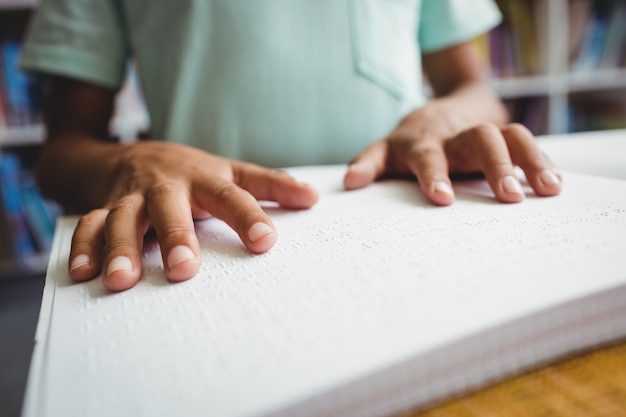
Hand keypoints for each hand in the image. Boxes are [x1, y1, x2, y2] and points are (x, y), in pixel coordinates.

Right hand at [68, 141, 318, 290]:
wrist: (131, 154)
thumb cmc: (190, 171)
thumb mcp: (230, 172)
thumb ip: (269, 186)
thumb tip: (313, 198)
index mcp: (204, 179)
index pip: (231, 197)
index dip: (248, 218)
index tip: (264, 243)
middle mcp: (166, 187)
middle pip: (169, 207)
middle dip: (174, 237)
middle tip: (183, 270)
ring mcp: (132, 197)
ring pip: (123, 218)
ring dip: (119, 247)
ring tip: (121, 280)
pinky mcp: (104, 207)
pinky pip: (90, 225)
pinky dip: (84, 247)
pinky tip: (84, 274)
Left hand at [343, 105, 561, 204]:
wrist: (442, 112)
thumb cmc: (410, 143)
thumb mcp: (386, 150)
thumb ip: (369, 163)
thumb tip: (349, 183)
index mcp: (423, 142)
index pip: (428, 156)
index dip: (434, 175)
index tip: (443, 198)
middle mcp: (455, 135)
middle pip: (479, 139)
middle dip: (494, 166)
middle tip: (509, 197)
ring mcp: (483, 133)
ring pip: (511, 136)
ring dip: (530, 161)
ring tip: (548, 189)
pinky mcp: (505, 136)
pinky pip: (528, 142)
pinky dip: (542, 162)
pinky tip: (555, 185)